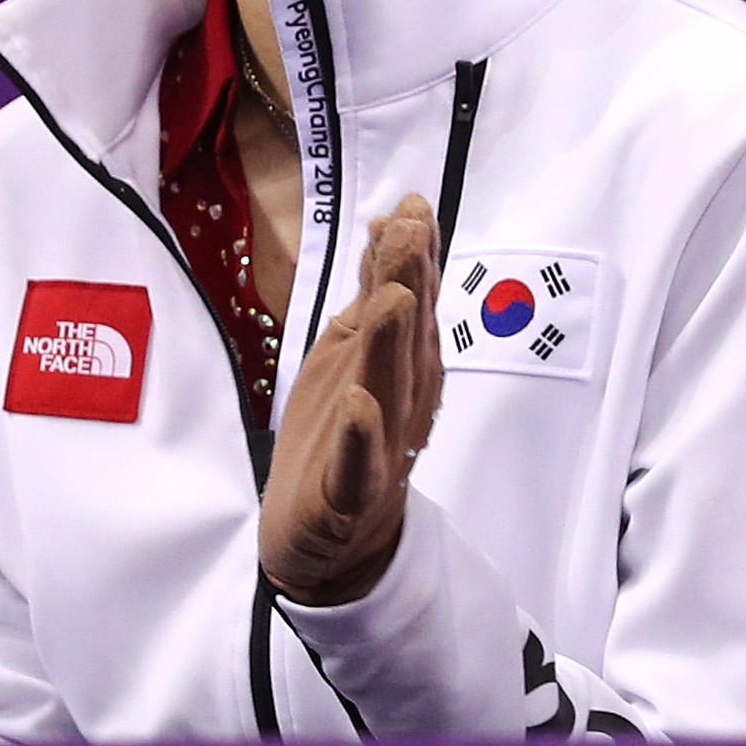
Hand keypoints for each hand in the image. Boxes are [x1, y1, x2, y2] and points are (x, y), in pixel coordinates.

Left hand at [261, 194, 441, 606]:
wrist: (331, 538)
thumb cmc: (342, 436)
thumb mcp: (355, 349)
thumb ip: (376, 290)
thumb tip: (392, 225)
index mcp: (404, 364)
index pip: (414, 301)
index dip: (415, 255)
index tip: (414, 206)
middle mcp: (402, 398)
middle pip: (408, 336)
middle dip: (410, 282)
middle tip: (411, 229)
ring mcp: (380, 446)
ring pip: (389, 389)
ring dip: (392, 344)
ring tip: (392, 298)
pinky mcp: (350, 492)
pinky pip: (357, 464)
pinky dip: (361, 436)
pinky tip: (359, 405)